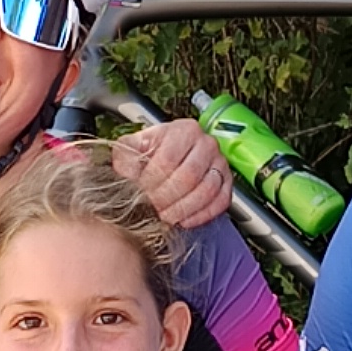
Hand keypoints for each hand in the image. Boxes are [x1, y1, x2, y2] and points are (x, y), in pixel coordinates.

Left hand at [111, 114, 230, 230]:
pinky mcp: (227, 182)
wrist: (168, 157)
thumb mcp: (132, 148)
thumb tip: (124, 171)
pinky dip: (202, 215)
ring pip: (206, 191)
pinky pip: (221, 202)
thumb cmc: (152, 153)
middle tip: (152, 208)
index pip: (168, 160)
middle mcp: (206, 144)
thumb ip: (125, 157)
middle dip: (166, 198)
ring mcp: (219, 163)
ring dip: (183, 209)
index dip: (153, 182)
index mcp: (183, 130)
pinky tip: (184, 219)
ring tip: (166, 215)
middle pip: (188, 177)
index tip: (141, 193)